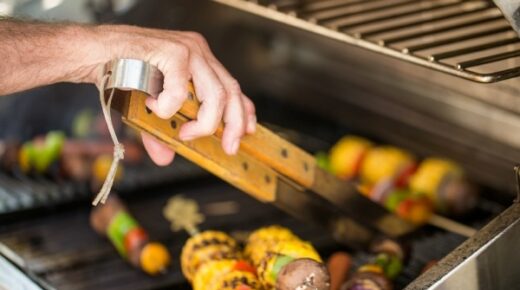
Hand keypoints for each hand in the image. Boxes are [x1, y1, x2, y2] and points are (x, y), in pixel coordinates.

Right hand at [96, 26, 256, 165]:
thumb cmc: (120, 74)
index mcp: (199, 61)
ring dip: (204, 122)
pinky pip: (181, 90)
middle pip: (231, 91)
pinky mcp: (172, 51)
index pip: (232, 86)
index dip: (244, 110)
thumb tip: (166, 158)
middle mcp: (198, 52)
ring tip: (184, 134)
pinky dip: (169, 107)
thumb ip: (161, 132)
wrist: (90, 53)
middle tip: (228, 146)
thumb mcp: (148, 109)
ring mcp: (187, 49)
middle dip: (234, 124)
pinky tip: (155, 107)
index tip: (248, 131)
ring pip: (215, 94)